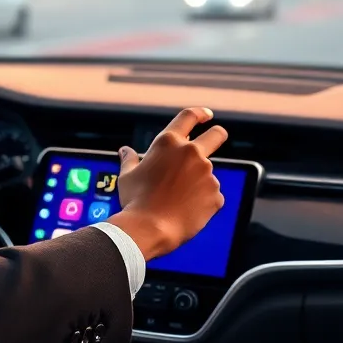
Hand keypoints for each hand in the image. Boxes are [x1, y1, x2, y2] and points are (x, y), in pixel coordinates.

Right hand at [107, 107, 227, 260]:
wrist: (149, 229)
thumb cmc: (135, 201)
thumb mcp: (127, 176)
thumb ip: (129, 159)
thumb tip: (125, 151)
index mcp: (168, 143)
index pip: (189, 116)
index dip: (200, 113)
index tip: (207, 115)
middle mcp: (191, 153)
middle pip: (216, 135)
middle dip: (217, 134)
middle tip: (216, 138)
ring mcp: (207, 174)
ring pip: (207, 173)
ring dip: (197, 181)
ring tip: (177, 201)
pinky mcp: (216, 194)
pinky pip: (211, 195)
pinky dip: (201, 201)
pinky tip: (185, 211)